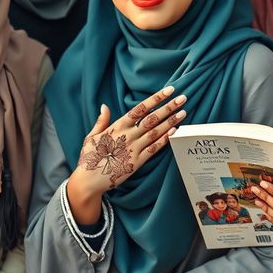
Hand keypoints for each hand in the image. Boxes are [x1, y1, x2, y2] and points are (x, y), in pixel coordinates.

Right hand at [67, 86, 185, 222]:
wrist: (89, 181)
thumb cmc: (89, 157)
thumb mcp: (92, 136)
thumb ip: (101, 121)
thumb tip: (105, 106)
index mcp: (117, 126)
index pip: (140, 108)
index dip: (155, 98)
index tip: (168, 90)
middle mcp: (128, 136)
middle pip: (152, 118)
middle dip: (168, 107)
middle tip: (183, 98)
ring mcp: (133, 149)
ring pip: (156, 132)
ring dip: (171, 121)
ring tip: (183, 112)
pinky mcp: (137, 162)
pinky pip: (154, 149)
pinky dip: (165, 139)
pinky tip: (174, 132)